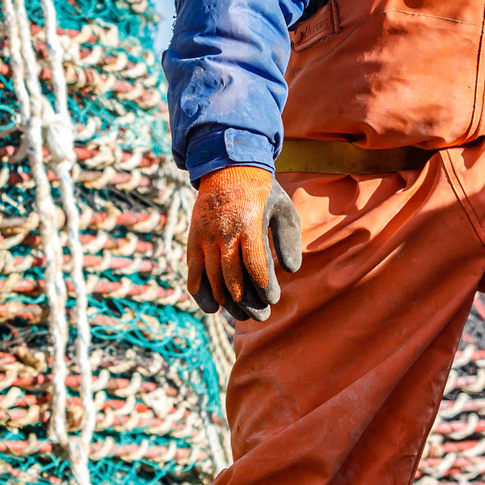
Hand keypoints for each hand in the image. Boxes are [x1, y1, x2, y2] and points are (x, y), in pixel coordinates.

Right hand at [186, 165, 303, 321]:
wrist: (227, 168)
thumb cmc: (262, 193)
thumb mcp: (283, 209)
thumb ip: (288, 239)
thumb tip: (291, 270)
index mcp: (248, 224)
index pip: (256, 265)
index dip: (264, 288)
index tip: (273, 300)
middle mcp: (223, 232)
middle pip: (234, 278)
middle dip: (248, 302)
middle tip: (261, 317)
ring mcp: (205, 237)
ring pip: (213, 279)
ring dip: (228, 302)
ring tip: (242, 316)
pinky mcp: (193, 240)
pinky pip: (193, 272)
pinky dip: (201, 293)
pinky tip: (213, 308)